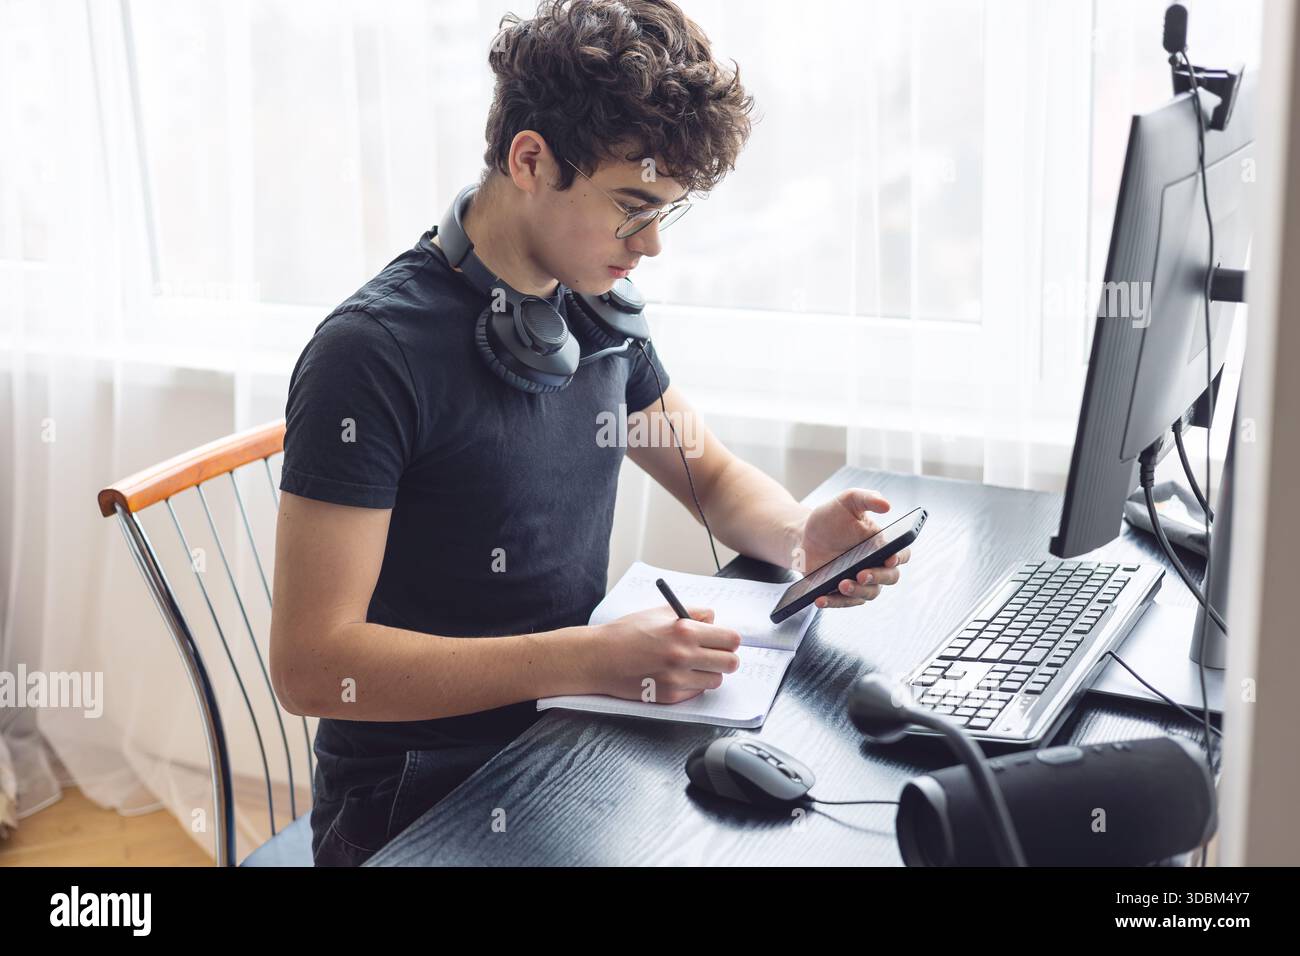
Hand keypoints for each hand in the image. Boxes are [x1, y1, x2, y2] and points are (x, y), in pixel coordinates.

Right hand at [591, 605, 741, 703]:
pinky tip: (675, 675)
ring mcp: (678, 678)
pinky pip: (697, 692)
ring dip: (709, 673)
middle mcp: (684, 655)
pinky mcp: (670, 696)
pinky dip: (692, 685)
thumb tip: (714, 620)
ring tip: (691, 666)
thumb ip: (692, 613)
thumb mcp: (660, 613)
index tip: (723, 641)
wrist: (600, 658)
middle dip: (724, 658)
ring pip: (716, 680)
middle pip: (731, 663)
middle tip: (713, 655)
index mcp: (684, 630)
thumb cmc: (627, 633)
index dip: (728, 640)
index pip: (731, 639)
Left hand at [796, 488, 911, 609]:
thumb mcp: (847, 501)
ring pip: (868, 593)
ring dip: (857, 591)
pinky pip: (843, 602)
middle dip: (877, 577)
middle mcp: (876, 564)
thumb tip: (887, 505)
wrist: (804, 535)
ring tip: (841, 584)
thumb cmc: (830, 517)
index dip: (899, 557)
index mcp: (882, 544)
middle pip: (889, 578)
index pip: (901, 553)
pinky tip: (820, 599)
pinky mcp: (842, 592)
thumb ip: (867, 498)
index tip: (890, 558)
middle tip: (861, 573)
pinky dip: (833, 602)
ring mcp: (860, 581)